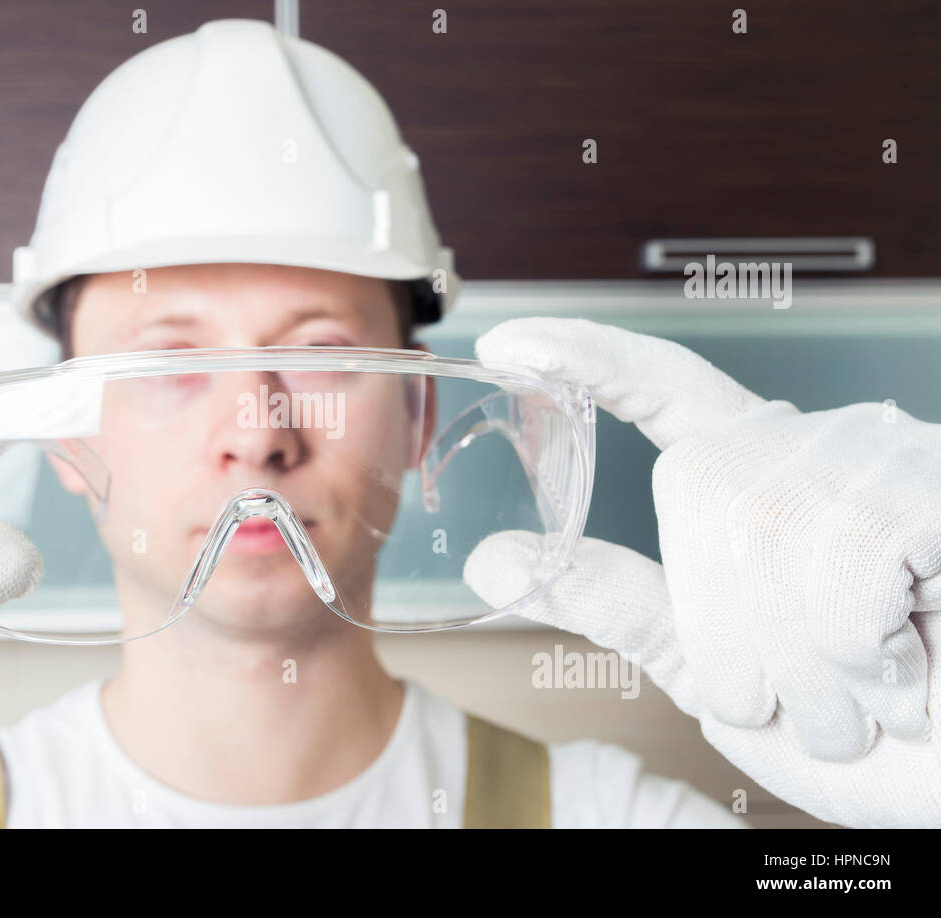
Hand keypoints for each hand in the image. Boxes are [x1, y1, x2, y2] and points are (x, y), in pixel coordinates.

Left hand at [465, 317, 940, 827]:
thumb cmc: (857, 731)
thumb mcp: (713, 674)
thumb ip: (619, 604)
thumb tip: (493, 558)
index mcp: (754, 480)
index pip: (662, 386)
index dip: (587, 357)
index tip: (505, 344)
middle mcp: (816, 448)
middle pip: (698, 484)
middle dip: (727, 626)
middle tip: (789, 696)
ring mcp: (887, 459)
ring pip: (771, 527)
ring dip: (802, 657)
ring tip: (859, 696)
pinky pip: (853, 551)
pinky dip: (861, 644)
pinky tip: (909, 668)